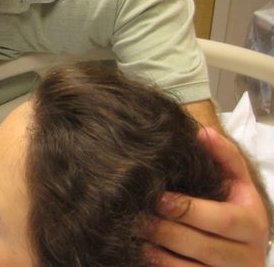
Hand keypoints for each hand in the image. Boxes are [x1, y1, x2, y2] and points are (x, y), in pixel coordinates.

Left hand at [148, 127, 269, 265]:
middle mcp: (246, 256)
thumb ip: (224, 157)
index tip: (159, 198)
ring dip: (158, 253)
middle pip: (201, 245)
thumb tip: (202, 132)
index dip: (188, 209)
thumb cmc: (235, 211)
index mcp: (252, 224)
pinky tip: (142, 254)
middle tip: (137, 217)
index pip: (221, 219)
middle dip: (166, 231)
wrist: (245, 254)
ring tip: (134, 235)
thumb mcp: (238, 184)